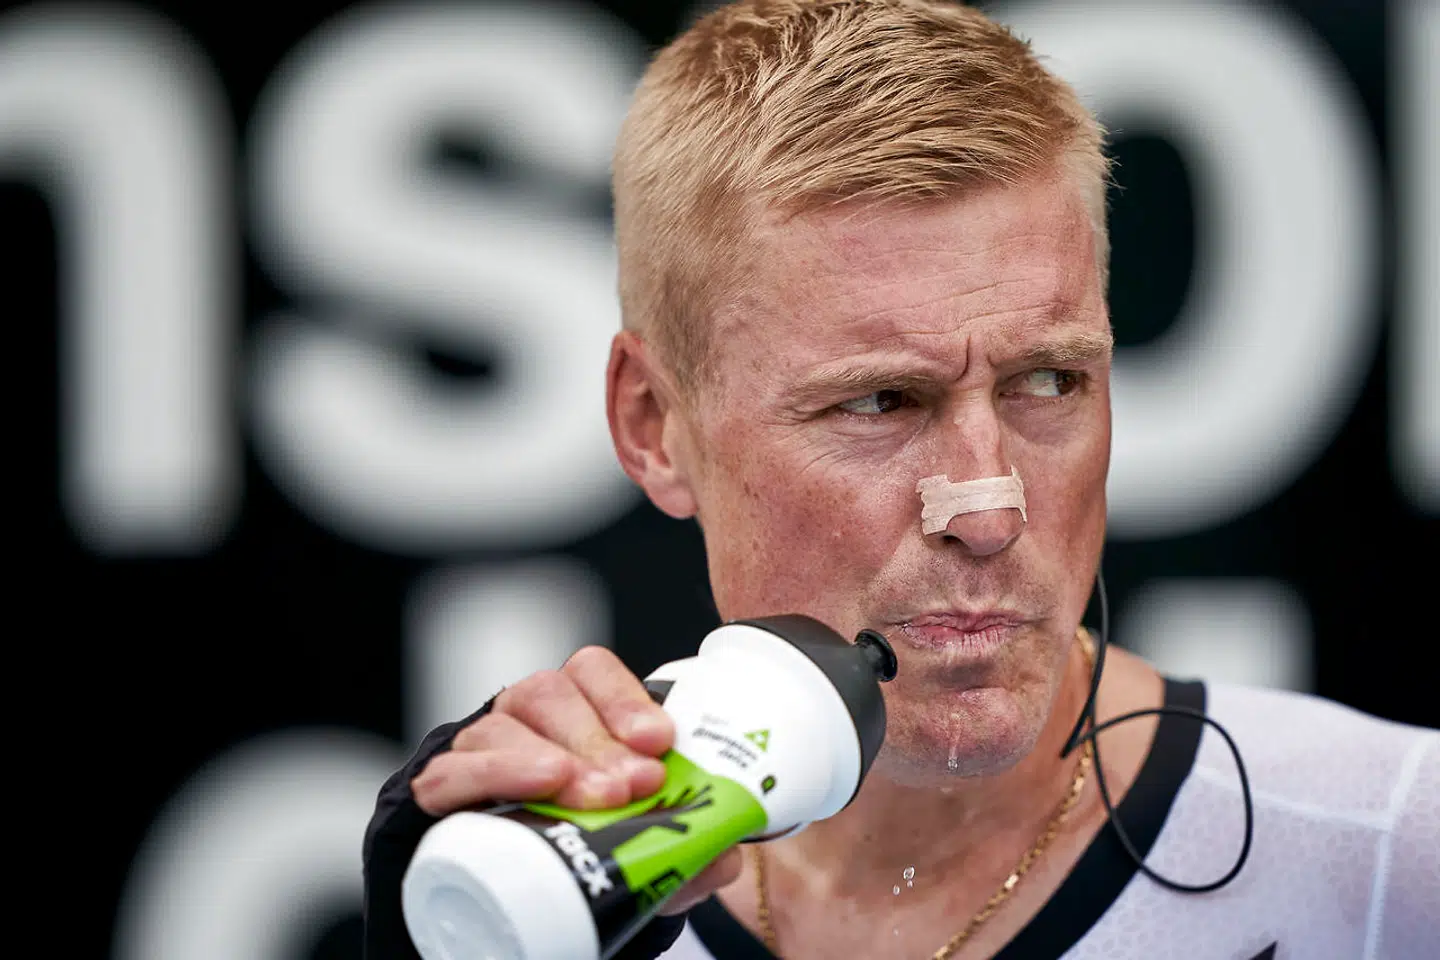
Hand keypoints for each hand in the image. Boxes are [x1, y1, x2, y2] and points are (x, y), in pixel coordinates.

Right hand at [409, 645, 742, 914]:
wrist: (501, 902)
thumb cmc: (574, 850)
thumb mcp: (634, 847)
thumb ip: (681, 849)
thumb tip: (725, 853)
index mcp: (571, 714)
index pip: (590, 672)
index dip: (624, 698)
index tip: (659, 741)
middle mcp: (522, 720)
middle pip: (548, 695)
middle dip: (597, 739)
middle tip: (632, 785)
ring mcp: (477, 751)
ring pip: (500, 726)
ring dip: (546, 756)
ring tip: (588, 794)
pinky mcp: (439, 794)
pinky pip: (447, 773)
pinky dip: (485, 775)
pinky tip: (527, 785)